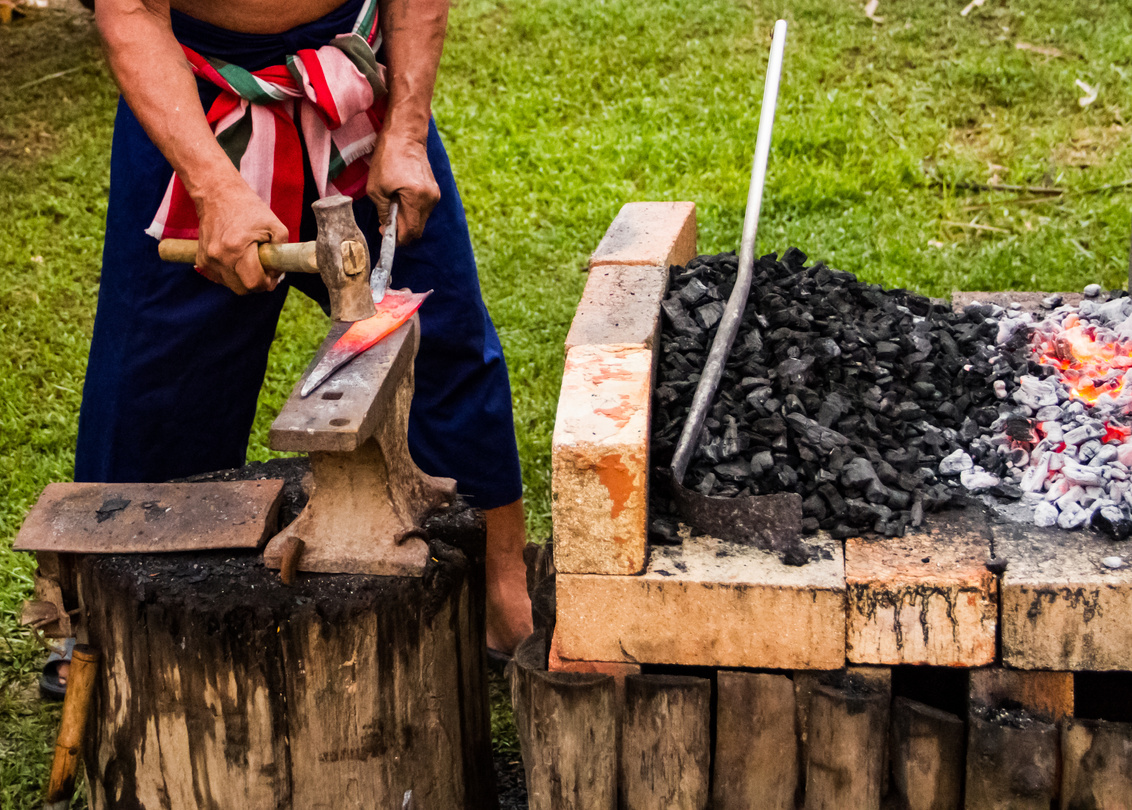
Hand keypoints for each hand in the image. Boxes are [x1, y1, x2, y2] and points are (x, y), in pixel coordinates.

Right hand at [194, 178, 288, 294]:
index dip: (268, 282)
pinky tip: (237, 259)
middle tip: (264, 269)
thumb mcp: (274, 225)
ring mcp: (208, 260)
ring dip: (244, 279)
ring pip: (232, 285)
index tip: (272, 274)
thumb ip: (282, 251)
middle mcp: (219, 257)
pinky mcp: (201, 260)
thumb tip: (278, 272)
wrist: (217, 195)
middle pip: (243, 289)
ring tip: (250, 260)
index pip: (254, 283)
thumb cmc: (248, 208)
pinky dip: (232, 274)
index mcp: (237, 249)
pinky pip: (221, 278)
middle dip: (257, 283)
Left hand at [367, 130, 439, 244]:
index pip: (410, 231)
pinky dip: (411, 210)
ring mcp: (435, 194)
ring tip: (391, 204)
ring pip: (420, 219)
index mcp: (417, 198)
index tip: (384, 232)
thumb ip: (383, 212)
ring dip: (406, 219)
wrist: (405, 135)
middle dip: (401, 230)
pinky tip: (400, 197)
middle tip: (385, 221)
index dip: (396, 238)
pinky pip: (423, 209)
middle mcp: (430, 199)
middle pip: (417, 229)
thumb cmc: (388, 157)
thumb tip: (386, 227)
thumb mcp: (376, 188)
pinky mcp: (434, 190)